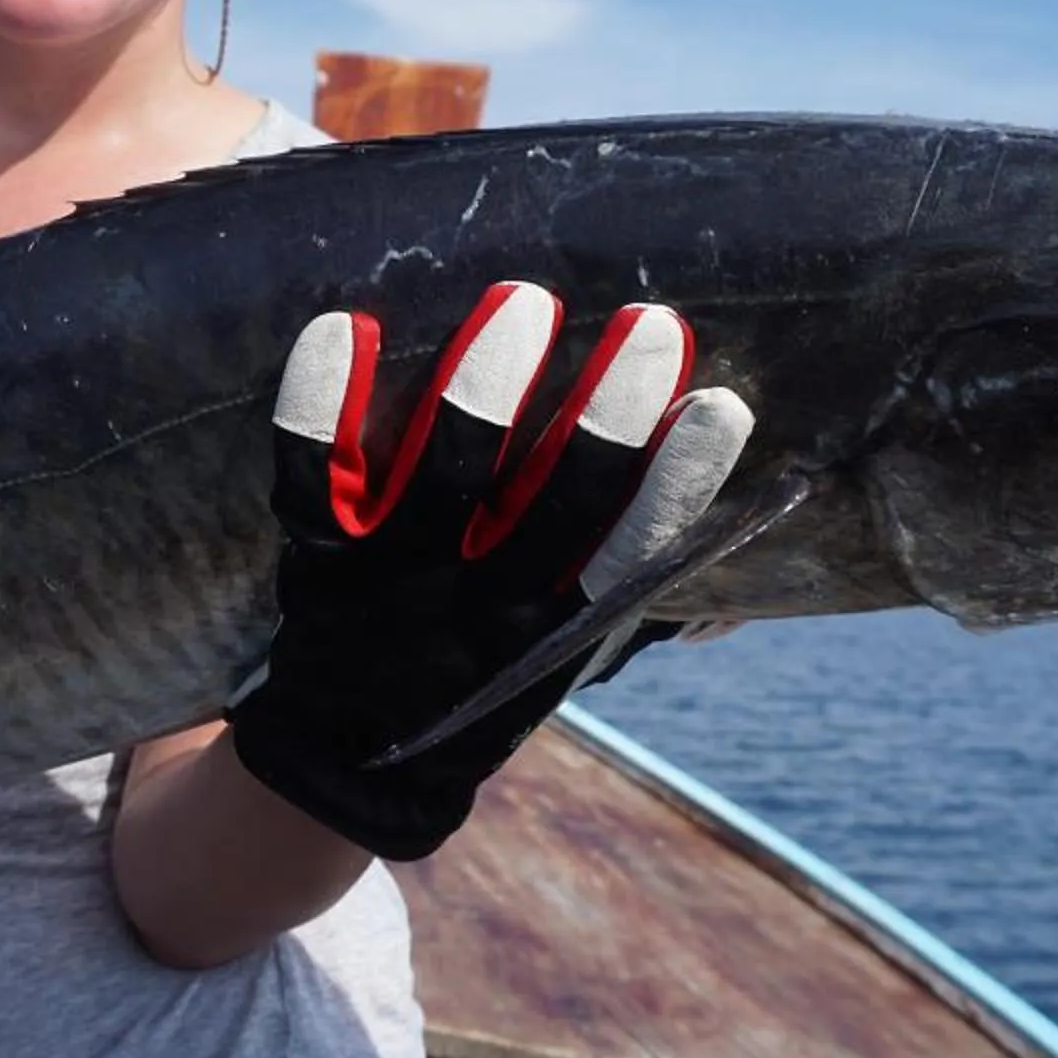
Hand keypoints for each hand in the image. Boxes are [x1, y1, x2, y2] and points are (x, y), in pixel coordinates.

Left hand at [226, 281, 750, 859]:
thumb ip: (638, 595)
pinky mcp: (318, 549)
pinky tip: (349, 327)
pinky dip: (325, 399)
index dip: (676, 481)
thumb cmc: (482, 679)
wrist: (350, 755)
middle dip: (606, 409)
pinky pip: (310, 469)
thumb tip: (747, 551)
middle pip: (554, 496)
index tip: (721, 407)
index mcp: (554, 623)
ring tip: (524, 301)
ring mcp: (393, 571)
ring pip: (445, 468)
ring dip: (488, 379)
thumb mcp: (565, 656)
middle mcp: (479, 597)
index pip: (631, 549)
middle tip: (650, 323)